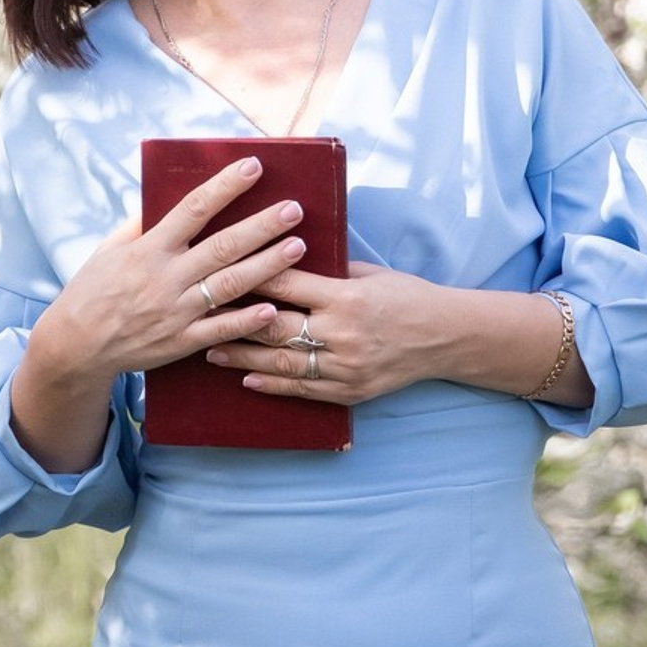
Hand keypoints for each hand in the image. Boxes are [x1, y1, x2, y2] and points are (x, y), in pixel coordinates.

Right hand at [32, 155, 308, 385]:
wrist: (77, 343)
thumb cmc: (92, 290)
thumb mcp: (108, 250)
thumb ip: (138, 226)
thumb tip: (160, 199)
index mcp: (149, 248)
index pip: (193, 208)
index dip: (225, 186)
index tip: (253, 166)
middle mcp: (166, 276)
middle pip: (223, 245)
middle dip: (261, 225)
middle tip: (293, 209)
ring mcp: (177, 310)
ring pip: (230, 284)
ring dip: (267, 265)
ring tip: (297, 247)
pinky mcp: (182, 341)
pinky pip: (221, 329)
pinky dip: (248, 320)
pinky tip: (275, 308)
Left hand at [205, 262, 443, 404]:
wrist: (446, 336)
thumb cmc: (404, 294)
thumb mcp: (366, 272)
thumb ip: (325, 270)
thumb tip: (280, 255)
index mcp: (344, 296)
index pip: (285, 284)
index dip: (248, 277)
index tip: (216, 271)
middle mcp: (342, 334)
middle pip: (275, 327)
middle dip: (234, 321)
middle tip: (200, 314)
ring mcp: (346, 367)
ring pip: (283, 364)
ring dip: (243, 357)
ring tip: (210, 350)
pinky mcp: (351, 391)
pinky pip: (304, 391)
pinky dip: (273, 385)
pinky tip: (247, 378)